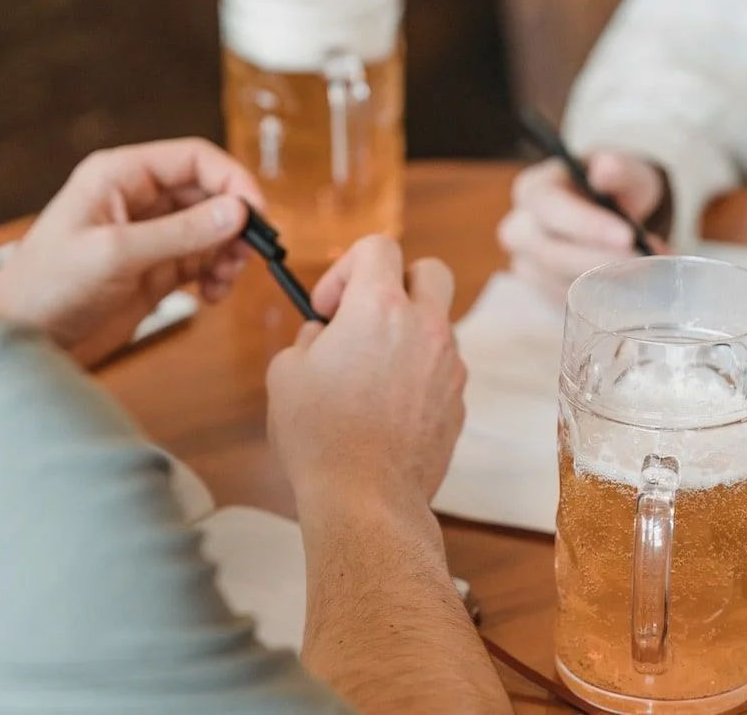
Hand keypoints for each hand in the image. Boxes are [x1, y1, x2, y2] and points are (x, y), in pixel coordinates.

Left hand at [0, 138, 262, 364]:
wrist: (26, 337)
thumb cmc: (48, 285)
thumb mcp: (117, 254)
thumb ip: (182, 232)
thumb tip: (238, 213)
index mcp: (122, 176)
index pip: (194, 159)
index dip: (232, 180)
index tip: (257, 212)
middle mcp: (141, 200)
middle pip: (211, 194)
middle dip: (235, 222)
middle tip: (249, 253)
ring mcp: (152, 235)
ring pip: (214, 230)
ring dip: (230, 252)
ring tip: (225, 278)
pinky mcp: (159, 268)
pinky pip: (205, 262)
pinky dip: (218, 275)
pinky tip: (213, 293)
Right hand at [266, 235, 465, 515]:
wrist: (366, 499)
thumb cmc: (320, 435)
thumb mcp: (288, 373)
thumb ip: (310, 337)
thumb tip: (325, 334)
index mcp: (381, 307)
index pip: (379, 246)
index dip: (348, 266)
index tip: (330, 305)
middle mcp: (425, 327)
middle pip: (429, 271)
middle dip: (397, 282)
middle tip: (365, 317)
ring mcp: (449, 364)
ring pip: (438, 322)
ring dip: (408, 331)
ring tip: (370, 371)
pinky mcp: (458, 399)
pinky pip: (442, 366)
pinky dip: (419, 371)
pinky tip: (389, 405)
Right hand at [498, 152, 668, 302]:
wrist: (610, 216)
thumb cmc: (613, 188)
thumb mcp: (626, 170)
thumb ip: (619, 169)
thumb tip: (605, 171)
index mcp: (533, 189)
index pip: (550, 207)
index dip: (587, 225)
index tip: (628, 237)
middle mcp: (519, 228)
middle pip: (550, 252)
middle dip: (600, 261)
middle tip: (645, 262)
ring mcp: (525, 262)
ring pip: (558, 282)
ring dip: (606, 282)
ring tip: (648, 271)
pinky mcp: (540, 290)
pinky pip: (567, 302)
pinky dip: (601, 298)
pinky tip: (630, 286)